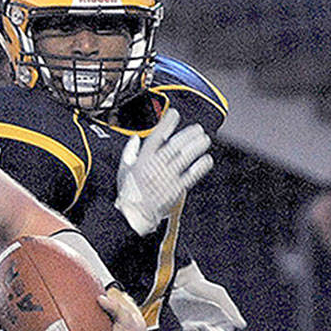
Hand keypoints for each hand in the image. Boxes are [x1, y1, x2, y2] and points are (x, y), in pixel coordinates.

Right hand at [114, 107, 212, 234]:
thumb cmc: (128, 193)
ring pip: (184, 158)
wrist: (133, 215)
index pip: (156, 137)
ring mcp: (166, 178)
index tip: (175, 114)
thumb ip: (129, 153)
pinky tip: (207, 159)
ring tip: (205, 139)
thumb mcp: (124, 170)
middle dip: (187, 135)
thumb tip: (134, 138)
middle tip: (197, 128)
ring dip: (196, 147)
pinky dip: (200, 167)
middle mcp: (155, 167)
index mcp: (142, 160)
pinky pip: (191, 175)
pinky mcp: (176, 189)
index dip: (166, 124)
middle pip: (174, 146)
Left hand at [168, 261, 244, 330]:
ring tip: (188, 326)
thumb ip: (231, 310)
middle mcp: (215, 326)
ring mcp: (201, 328)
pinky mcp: (188, 329)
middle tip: (192, 325)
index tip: (203, 325)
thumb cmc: (203, 288)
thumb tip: (241, 326)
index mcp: (226, 321)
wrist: (182, 284)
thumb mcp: (219, 296)